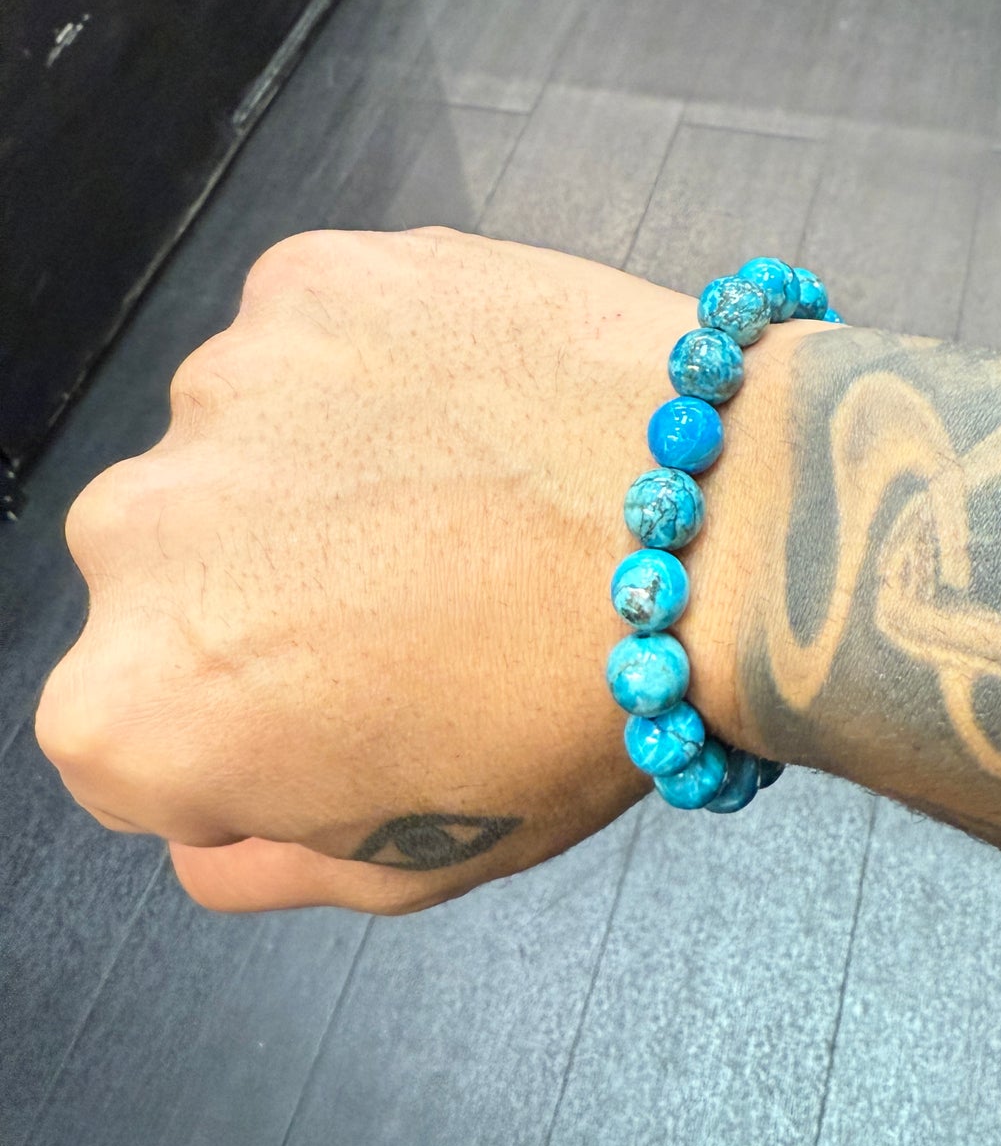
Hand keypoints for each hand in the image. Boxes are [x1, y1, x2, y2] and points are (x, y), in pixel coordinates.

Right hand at [35, 231, 799, 913]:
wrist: (724, 520)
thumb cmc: (580, 702)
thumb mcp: (412, 863)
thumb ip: (261, 864)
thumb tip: (206, 832)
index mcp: (131, 708)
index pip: (136, 740)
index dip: (253, 736)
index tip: (355, 711)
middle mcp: (134, 534)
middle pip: (173, 578)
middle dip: (268, 592)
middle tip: (419, 596)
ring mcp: (220, 387)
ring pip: (242, 447)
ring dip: (322, 469)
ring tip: (467, 498)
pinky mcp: (307, 280)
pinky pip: (313, 341)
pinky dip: (375, 371)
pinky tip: (476, 411)